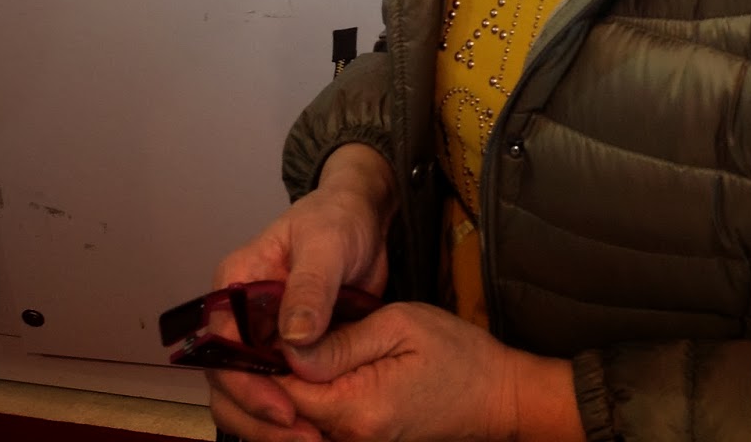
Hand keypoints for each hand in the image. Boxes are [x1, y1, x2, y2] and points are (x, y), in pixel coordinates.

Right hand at [207, 145, 397, 441]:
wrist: (364, 219)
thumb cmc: (339, 218)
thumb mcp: (327, 243)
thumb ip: (310, 286)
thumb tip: (293, 338)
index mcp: (236, 283)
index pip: (223, 345)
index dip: (246, 384)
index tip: (283, 409)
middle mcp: (239, 315)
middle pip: (228, 380)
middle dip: (258, 416)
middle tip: (302, 438)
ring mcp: (261, 337)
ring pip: (246, 395)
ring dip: (271, 426)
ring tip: (312, 441)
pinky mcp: (285, 353)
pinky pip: (275, 393)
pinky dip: (289, 417)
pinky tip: (316, 431)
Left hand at [281, 301, 580, 441]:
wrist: (494, 396)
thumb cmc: (455, 352)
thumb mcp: (400, 324)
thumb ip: (342, 340)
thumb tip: (290, 347)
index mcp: (358, 407)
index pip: (284, 390)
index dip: (263, 357)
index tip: (256, 321)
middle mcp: (350, 438)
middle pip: (284, 413)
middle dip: (267, 376)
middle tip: (261, 332)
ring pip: (296, 421)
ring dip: (283, 388)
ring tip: (283, 345)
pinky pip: (317, 425)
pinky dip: (304, 400)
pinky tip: (306, 370)